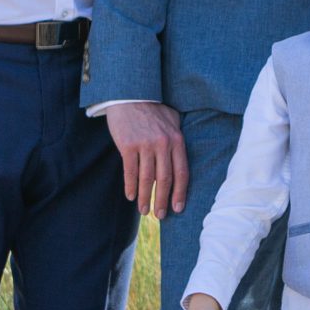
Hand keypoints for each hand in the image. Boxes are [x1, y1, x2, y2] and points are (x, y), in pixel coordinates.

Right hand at [105, 101, 188, 216]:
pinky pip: (130, 171)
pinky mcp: (128, 146)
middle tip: (160, 215)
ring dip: (145, 197)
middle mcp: (163, 145)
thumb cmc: (152, 108)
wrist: (130, 94)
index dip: (180, 193)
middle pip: (165, 180)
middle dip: (163, 200)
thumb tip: (180, 160)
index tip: (178, 208)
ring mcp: (145, 145)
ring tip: (144, 211)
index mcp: (176, 141)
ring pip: (146, 179)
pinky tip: (130, 196)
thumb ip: (176, 141)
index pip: (182, 172)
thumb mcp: (172, 121)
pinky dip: (130, 186)